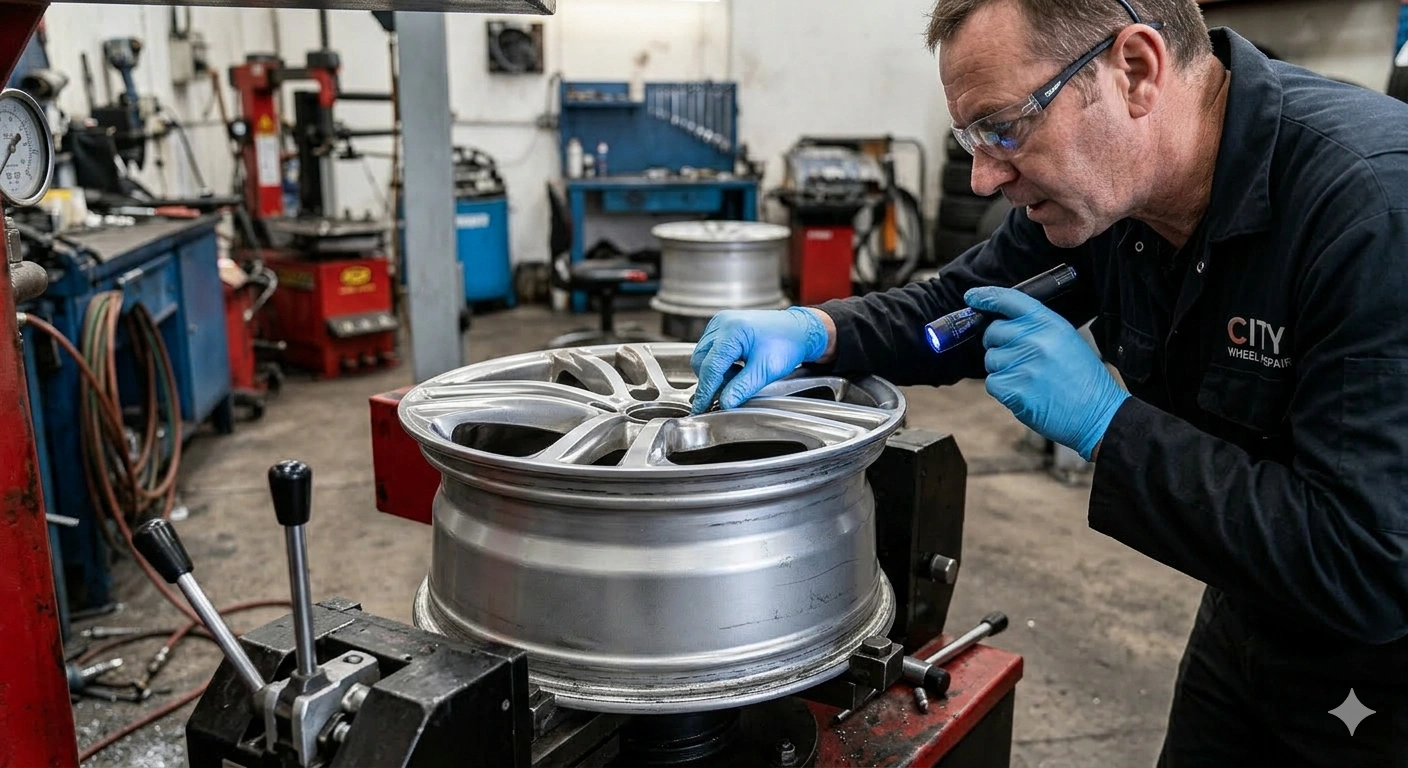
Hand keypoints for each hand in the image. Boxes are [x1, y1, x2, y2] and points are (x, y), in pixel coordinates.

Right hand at [690, 308, 830, 413]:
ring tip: (739, 376)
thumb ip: (742, 388)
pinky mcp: (722, 326)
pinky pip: (710, 349)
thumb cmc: (787, 344)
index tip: (701, 407)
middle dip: (712, 380)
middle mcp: (722, 323)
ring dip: (716, 372)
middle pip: (701, 360)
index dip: (705, 390)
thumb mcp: (765, 370)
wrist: (798, 330)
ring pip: (704, 355)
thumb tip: (725, 402)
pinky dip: (720, 363)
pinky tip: (736, 367)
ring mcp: (721, 323)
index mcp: (732, 331)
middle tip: (730, 390)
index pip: (710, 367)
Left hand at [965, 287, 1128, 460]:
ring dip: (1002, 369)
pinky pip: (992, 383)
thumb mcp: (1066, 339)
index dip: (987, 297)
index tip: (973, 297)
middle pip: (993, 332)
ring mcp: (1023, 365)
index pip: (1009, 300)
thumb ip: (1036, 328)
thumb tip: (1001, 323)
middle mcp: (1034, 340)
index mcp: (1049, 323)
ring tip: (1029, 378)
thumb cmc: (1081, 378)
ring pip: (990, 360)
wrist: (1097, 413)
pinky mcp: (1014, 389)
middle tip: (1018, 357)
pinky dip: (1003, 389)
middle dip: (997, 343)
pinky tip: (1026, 392)